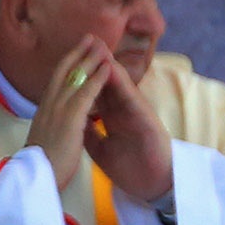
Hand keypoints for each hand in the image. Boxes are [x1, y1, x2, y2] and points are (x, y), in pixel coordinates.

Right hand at [25, 37, 113, 189]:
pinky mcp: (69, 120)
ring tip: (102, 45)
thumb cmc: (42, 164)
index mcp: (44, 109)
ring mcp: (57, 110)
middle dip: (78, 52)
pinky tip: (108, 68)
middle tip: (91, 36)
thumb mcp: (46, 138)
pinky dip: (97, 78)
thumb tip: (55, 119)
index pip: (56, 80)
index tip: (77, 50)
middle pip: (64, 71)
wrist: (35, 180)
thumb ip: (52, 124)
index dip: (68, 63)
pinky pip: (86, 94)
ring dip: (90, 59)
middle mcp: (48, 104)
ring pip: (75, 78)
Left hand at [83, 42, 172, 203]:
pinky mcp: (147, 121)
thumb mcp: (100, 148)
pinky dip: (122, 84)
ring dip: (111, 65)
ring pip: (121, 86)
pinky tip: (113, 71)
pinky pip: (132, 99)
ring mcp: (137, 114)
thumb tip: (74, 119)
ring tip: (100, 47)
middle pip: (109, 82)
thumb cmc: (131, 167)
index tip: (72, 56)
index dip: (85, 74)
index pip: (97, 91)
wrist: (152, 186)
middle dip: (98, 61)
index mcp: (113, 117)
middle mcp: (125, 111)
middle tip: (88, 38)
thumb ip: (88, 131)